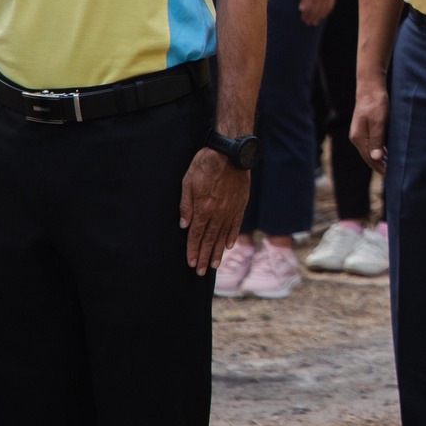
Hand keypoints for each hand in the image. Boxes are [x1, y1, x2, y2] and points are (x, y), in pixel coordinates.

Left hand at [178, 148, 249, 275]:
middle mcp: (218, 213)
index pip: (196, 235)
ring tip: (214, 265)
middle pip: (209, 239)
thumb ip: (186, 205)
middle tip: (201, 272)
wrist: (231, 152)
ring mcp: (231, 209)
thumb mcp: (188, 182)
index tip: (191, 263)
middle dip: (204, 257)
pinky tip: (228, 246)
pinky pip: (236, 224)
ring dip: (217, 252)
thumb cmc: (205, 164)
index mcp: (203, 208)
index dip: (193, 250)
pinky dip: (231, 236)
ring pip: (223, 235)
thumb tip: (184, 225)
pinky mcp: (241, 204)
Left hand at [299, 0, 337, 25]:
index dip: (305, 15)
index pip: (307, 8)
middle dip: (311, 18)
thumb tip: (301, 8)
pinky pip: (330, 7)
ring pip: (322, 11)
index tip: (303, 18)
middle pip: (315, 11)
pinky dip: (326, 13)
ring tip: (315, 22)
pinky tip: (323, 16)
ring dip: (318, 18)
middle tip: (308, 22)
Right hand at [350, 81, 389, 174]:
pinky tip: (389, 154)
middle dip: (380, 166)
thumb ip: (377, 140)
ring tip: (393, 167)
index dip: (380, 168)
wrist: (370, 87)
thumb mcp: (378, 121)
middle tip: (394, 175)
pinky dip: (381, 150)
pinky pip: (373, 143)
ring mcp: (361, 133)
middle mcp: (357, 137)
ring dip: (381, 159)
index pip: (369, 158)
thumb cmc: (376, 103)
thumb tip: (377, 158)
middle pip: (369, 156)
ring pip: (371, 150)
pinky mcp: (365, 128)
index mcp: (358, 137)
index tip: (390, 176)